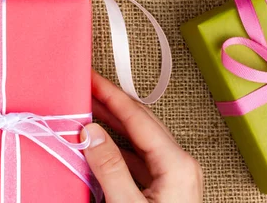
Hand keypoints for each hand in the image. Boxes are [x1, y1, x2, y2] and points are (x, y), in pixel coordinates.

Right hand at [84, 71, 202, 202]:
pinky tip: (100, 142)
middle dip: (111, 102)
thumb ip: (110, 168)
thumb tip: (91, 133)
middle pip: (140, 121)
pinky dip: (117, 144)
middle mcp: (179, 165)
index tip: (91, 78)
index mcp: (177, 165)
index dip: (110, 94)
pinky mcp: (165, 187)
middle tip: (86, 87)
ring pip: (138, 137)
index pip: (137, 117)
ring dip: (112, 122)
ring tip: (89, 108)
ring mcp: (174, 175)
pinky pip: (138, 156)